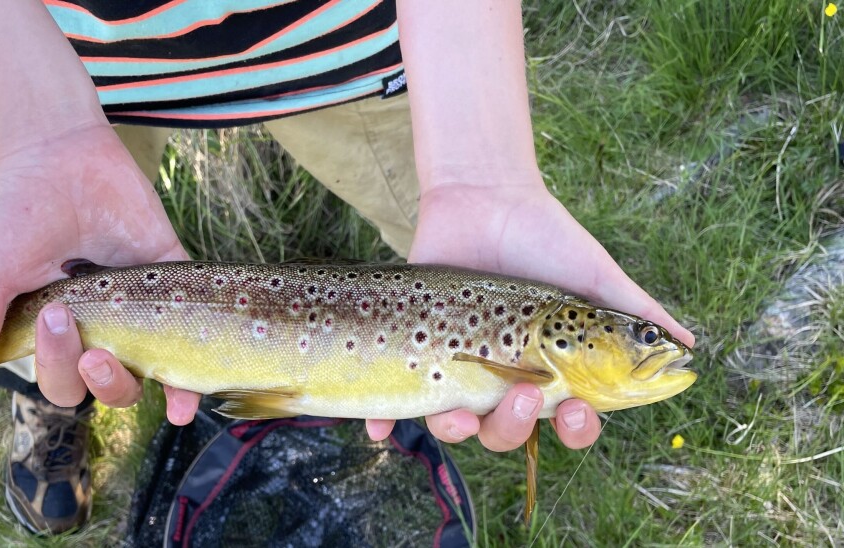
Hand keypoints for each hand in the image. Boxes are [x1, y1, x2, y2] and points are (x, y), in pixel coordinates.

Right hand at [0, 123, 200, 423]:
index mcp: (58, 335)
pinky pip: (193, 331)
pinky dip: (194, 372)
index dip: (57, 367)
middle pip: (108, 385)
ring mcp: (142, 308)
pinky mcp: (175, 281)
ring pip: (151, 373)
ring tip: (129, 366)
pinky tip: (186, 402)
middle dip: (97, 377)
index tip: (51, 316)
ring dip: (144, 385)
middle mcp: (102, 330)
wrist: (58, 152)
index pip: (62, 380)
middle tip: (82, 333)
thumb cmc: (17, 212)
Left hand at [365, 182, 693, 449]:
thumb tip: (691, 348)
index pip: (567, 420)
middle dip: (513, 429)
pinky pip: (395, 400)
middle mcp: (504, 378)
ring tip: (454, 409)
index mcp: (549, 370)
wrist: (483, 197)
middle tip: (517, 395)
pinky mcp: (416, 350)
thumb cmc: (545, 238)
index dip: (576, 430)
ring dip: (454, 431)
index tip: (577, 412)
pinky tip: (375, 427)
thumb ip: (636, 312)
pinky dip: (383, 420)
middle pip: (508, 433)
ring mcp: (458, 368)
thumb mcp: (593, 277)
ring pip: (455, 425)